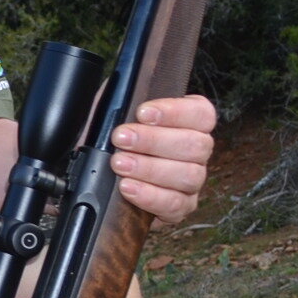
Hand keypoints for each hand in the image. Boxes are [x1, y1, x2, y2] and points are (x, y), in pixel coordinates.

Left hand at [110, 94, 215, 226]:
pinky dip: (150, 196)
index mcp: (186, 124)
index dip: (176, 111)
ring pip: (188, 175)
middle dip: (154, 141)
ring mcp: (191, 182)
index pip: (201, 113)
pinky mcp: (179, 208)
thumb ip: (119, 100)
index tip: (143, 112)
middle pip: (196, 145)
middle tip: (121, 139)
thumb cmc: (108, 145)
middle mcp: (195, 153)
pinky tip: (128, 187)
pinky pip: (175, 204)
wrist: (95, 184)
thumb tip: (119, 89)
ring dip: (150, 169)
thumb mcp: (109, 116)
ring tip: (120, 164)